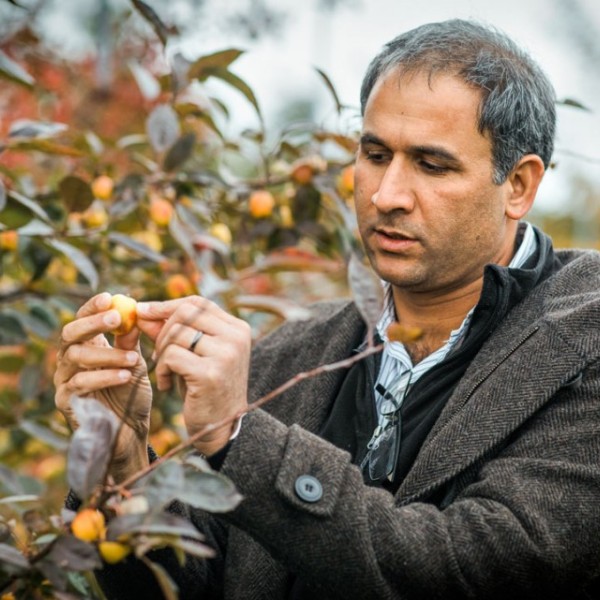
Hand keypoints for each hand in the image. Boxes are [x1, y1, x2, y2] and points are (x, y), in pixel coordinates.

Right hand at [54, 292, 151, 479]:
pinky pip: (80, 384)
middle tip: (116, 319)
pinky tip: (125, 376)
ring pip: (76, 358)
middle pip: (70, 334)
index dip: (92, 307)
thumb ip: (131, 341)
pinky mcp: (66, 402)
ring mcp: (65, 381)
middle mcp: (70, 360)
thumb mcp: (135, 363)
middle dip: (93, 323)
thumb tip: (136, 312)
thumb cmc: (132, 395)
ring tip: (133, 358)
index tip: (110, 298)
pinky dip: (104, 377)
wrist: (131, 432)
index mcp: (86, 346)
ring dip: (107, 355)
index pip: (82, 319)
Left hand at [136, 296, 250, 455]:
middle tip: (156, 352)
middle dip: (162, 330)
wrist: (220, 428)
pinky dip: (161, 370)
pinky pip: (172, 356)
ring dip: (161, 354)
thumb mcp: (192, 355)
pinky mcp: (210, 373)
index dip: (168, 305)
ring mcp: (225, 354)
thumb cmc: (204, 389)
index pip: (199, 303)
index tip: (144, 311)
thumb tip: (141, 310)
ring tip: (164, 372)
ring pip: (176, 334)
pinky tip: (166, 385)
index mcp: (237, 329)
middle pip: (185, 313)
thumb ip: (171, 331)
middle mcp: (236, 337)